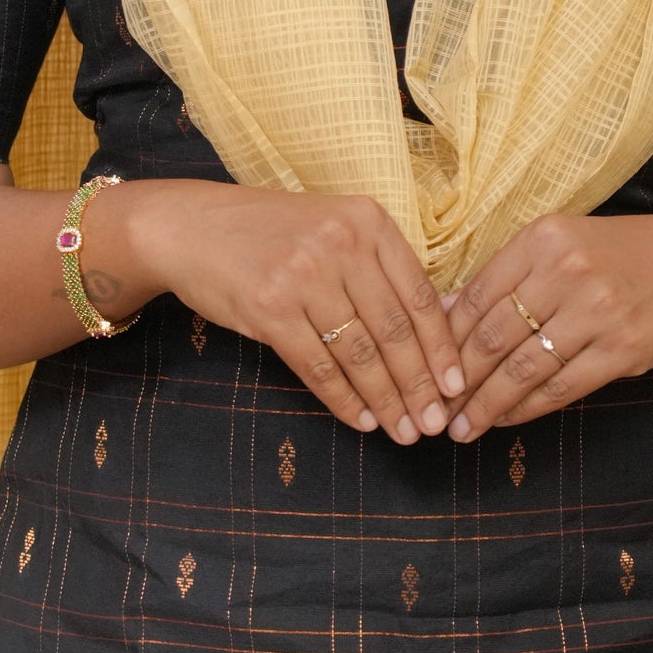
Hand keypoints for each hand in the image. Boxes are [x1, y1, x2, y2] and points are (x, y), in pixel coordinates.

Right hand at [103, 181, 465, 444]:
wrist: (194, 227)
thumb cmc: (272, 233)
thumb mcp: (333, 228)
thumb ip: (378, 267)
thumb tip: (434, 329)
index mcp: (367, 221)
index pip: (419, 294)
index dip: (442, 347)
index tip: (458, 386)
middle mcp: (341, 243)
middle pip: (394, 329)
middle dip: (420, 384)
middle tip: (436, 422)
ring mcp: (304, 275)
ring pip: (360, 353)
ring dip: (387, 400)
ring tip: (404, 431)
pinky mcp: (269, 308)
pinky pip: (318, 366)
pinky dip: (344, 400)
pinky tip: (362, 420)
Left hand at [443, 209, 652, 439]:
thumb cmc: (624, 256)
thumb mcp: (565, 247)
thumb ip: (509, 276)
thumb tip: (442, 313)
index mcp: (545, 238)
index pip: (477, 294)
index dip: (443, 339)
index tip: (419, 367)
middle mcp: (568, 271)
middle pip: (493, 335)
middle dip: (456, 379)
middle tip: (430, 409)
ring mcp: (598, 311)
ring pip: (523, 367)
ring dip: (485, 404)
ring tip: (460, 428)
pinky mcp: (623, 349)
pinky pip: (561, 387)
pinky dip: (526, 409)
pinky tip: (504, 420)